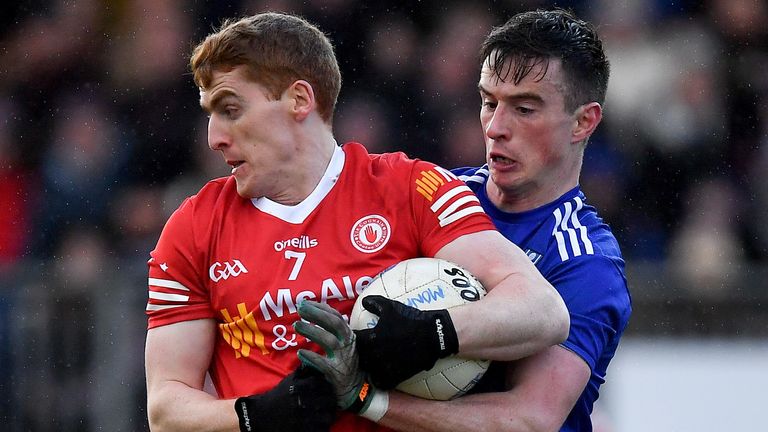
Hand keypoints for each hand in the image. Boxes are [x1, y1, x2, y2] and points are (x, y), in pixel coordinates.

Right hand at [234, 365, 335, 431]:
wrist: (261, 415)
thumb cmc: (278, 396)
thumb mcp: (288, 381)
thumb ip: (303, 372)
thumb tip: (316, 363)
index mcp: (299, 388)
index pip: (322, 384)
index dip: (328, 386)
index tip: (329, 389)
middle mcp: (302, 402)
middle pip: (328, 400)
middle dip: (331, 401)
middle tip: (332, 402)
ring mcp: (302, 418)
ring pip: (326, 417)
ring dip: (329, 415)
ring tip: (328, 413)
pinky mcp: (302, 430)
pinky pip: (320, 430)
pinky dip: (323, 427)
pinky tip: (322, 423)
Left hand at [294, 300, 387, 420]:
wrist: (355, 389)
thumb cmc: (345, 363)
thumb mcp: (343, 344)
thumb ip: (332, 331)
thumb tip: (313, 313)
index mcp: (348, 335)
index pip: (336, 316)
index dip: (321, 308)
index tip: (305, 303)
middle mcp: (347, 344)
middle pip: (334, 324)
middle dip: (317, 314)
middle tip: (300, 309)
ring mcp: (343, 358)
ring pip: (328, 340)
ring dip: (312, 331)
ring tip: (296, 325)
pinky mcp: (336, 373)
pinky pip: (323, 363)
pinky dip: (312, 357)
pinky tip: (301, 352)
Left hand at [354, 295, 458, 389]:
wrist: (433, 335)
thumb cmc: (410, 319)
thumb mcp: (391, 307)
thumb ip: (374, 303)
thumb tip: (364, 302)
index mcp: (371, 338)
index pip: (353, 340)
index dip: (353, 338)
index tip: (358, 336)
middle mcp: (374, 354)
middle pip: (358, 358)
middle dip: (360, 353)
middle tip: (365, 349)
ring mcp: (385, 367)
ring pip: (368, 371)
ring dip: (368, 366)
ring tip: (372, 361)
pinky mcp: (395, 377)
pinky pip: (380, 382)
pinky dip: (379, 379)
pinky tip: (382, 373)